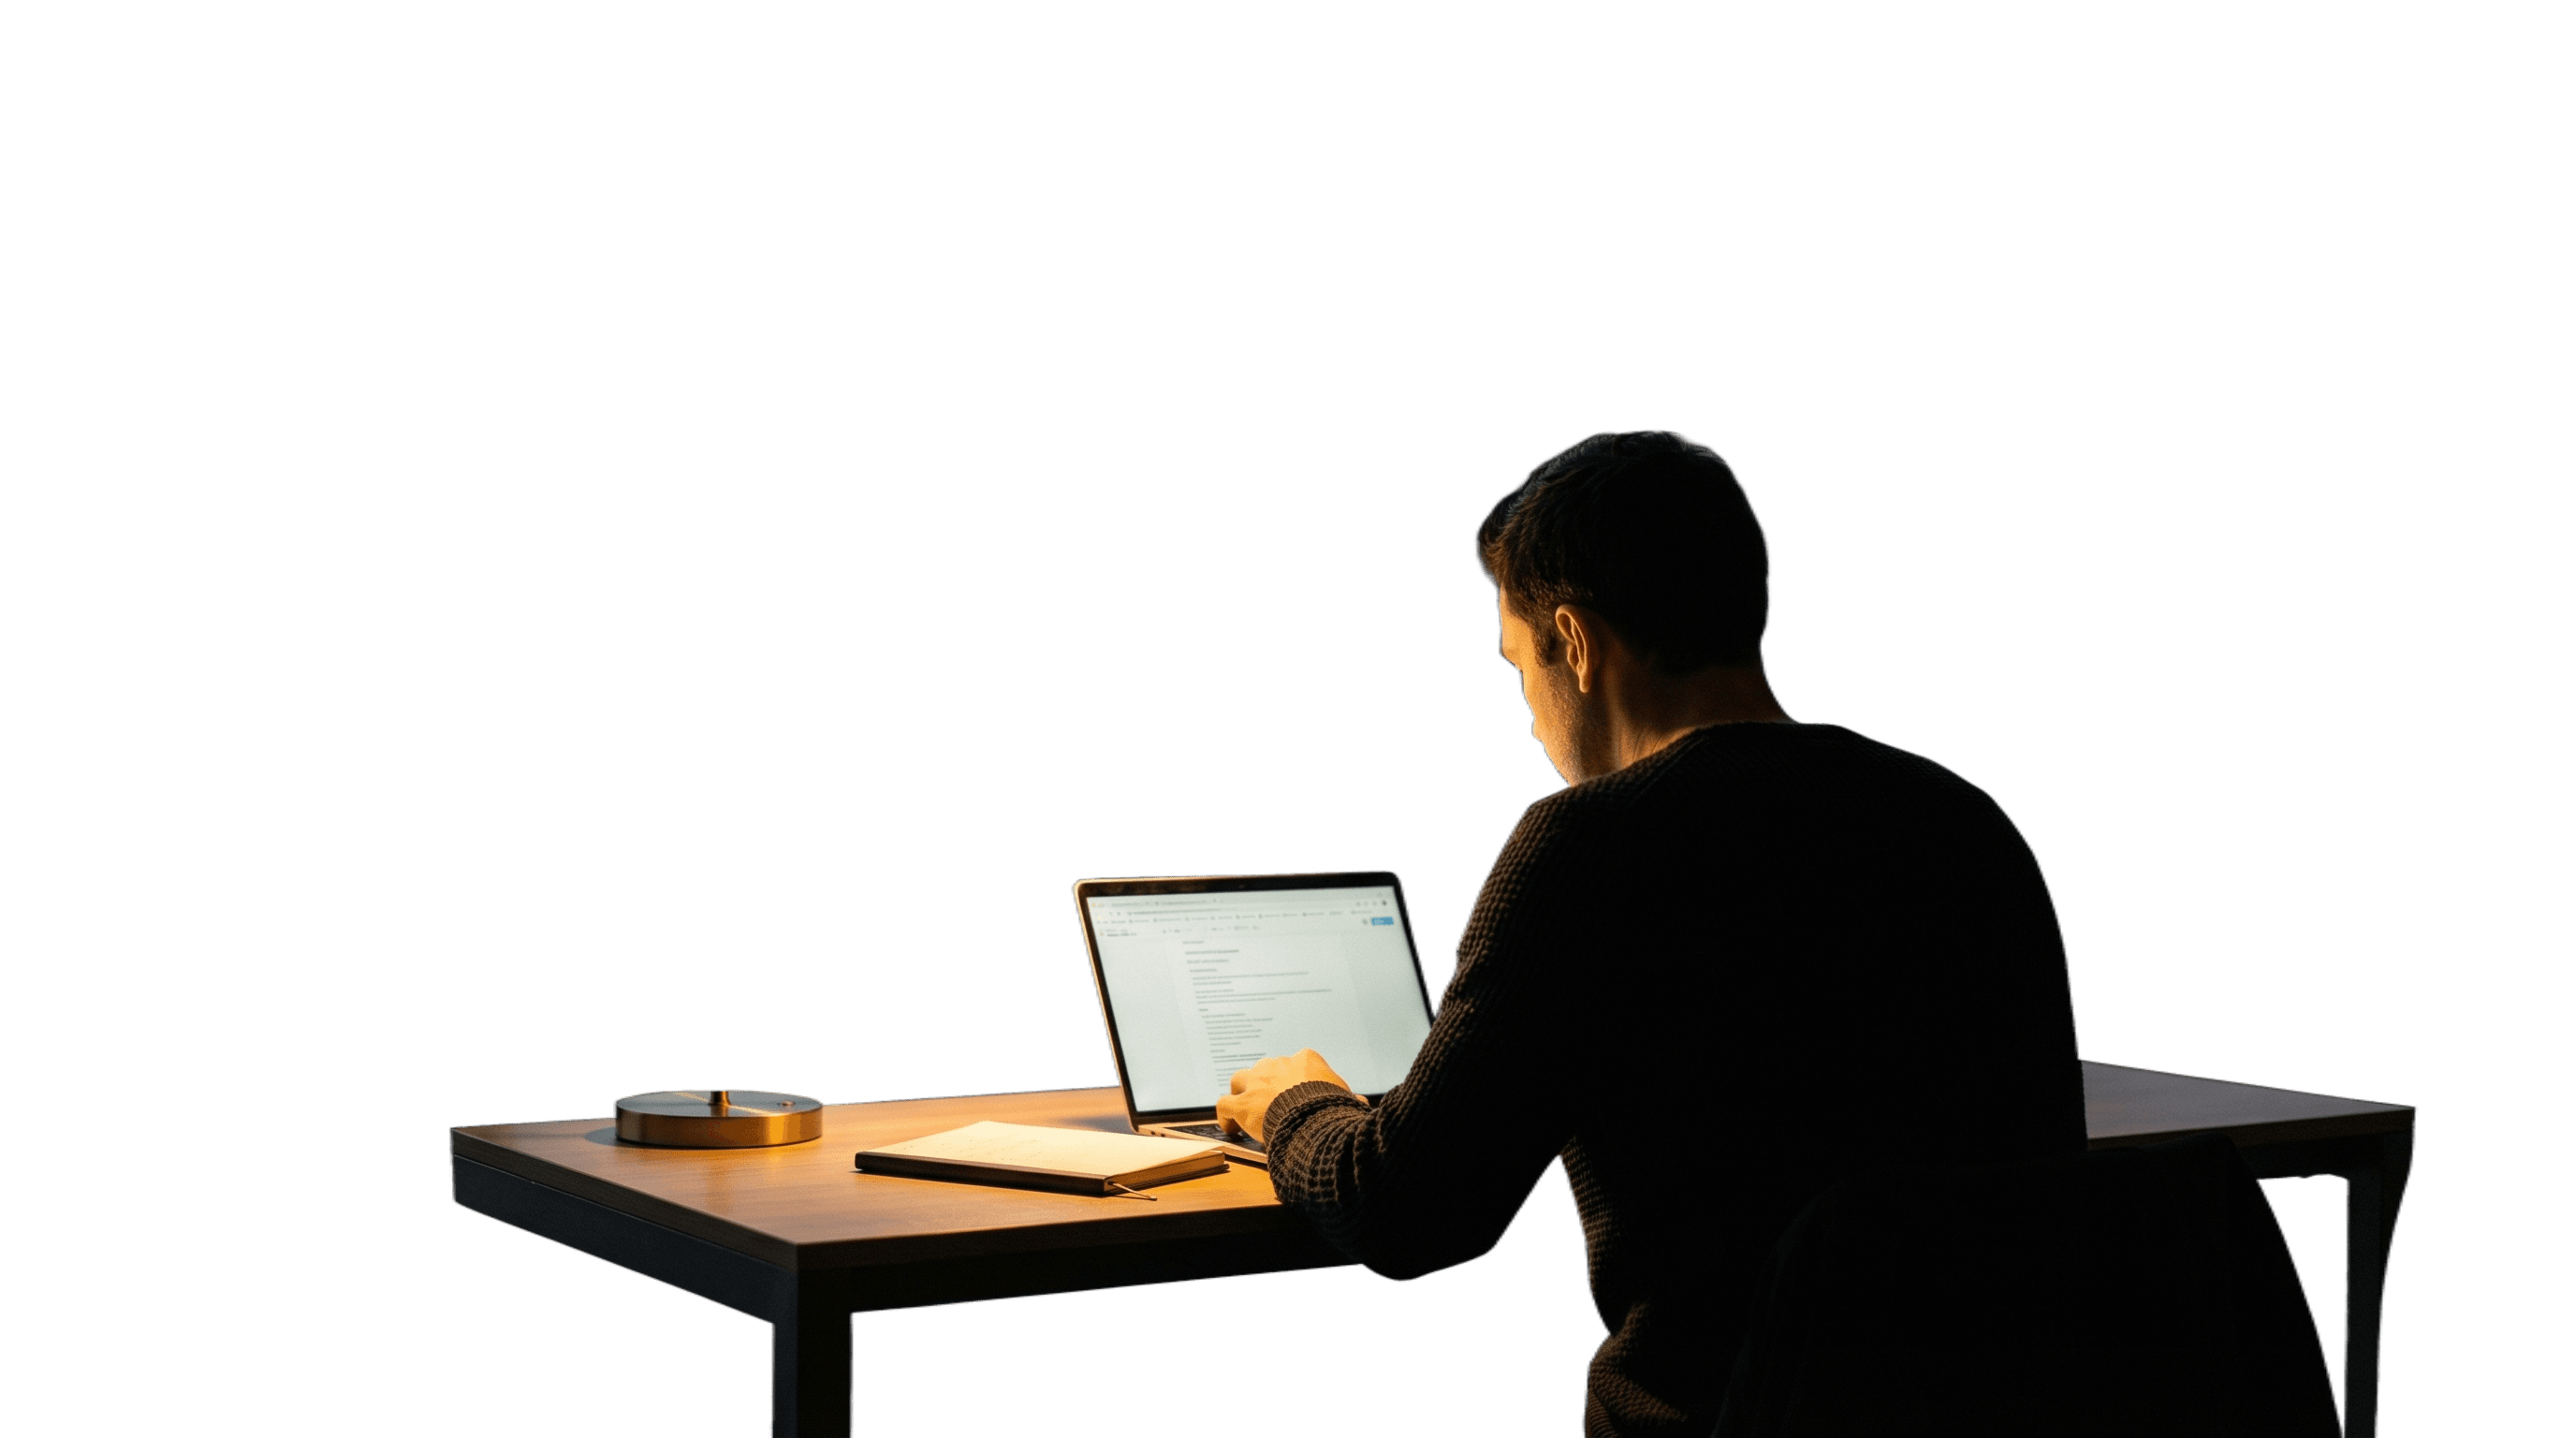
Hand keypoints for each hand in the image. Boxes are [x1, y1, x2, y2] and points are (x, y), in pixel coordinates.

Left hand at [1215, 1049, 1362, 1143]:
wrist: (1314, 1119)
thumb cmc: (1333, 1108)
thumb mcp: (1346, 1099)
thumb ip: (1348, 1098)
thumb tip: (1361, 1104)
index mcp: (1305, 1059)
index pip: (1296, 1063)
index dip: (1294, 1080)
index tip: (1296, 1094)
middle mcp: (1277, 1064)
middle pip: (1266, 1069)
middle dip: (1267, 1084)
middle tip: (1271, 1103)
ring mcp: (1256, 1082)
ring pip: (1240, 1080)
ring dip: (1241, 1093)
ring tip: (1245, 1109)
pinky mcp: (1242, 1103)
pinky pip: (1225, 1104)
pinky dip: (1226, 1115)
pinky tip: (1230, 1127)